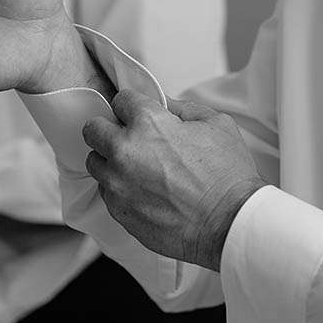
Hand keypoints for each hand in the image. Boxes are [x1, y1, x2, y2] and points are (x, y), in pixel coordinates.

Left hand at [82, 90, 265, 270]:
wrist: (229, 223)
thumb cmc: (227, 174)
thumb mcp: (216, 124)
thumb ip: (183, 108)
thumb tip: (165, 105)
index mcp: (148, 122)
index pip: (121, 100)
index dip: (133, 106)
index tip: (140, 114)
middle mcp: (125, 150)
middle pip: (93, 128)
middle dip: (109, 129)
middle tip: (128, 138)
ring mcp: (118, 183)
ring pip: (95, 162)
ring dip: (110, 160)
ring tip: (136, 168)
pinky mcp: (118, 211)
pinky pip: (106, 192)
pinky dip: (119, 189)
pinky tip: (144, 192)